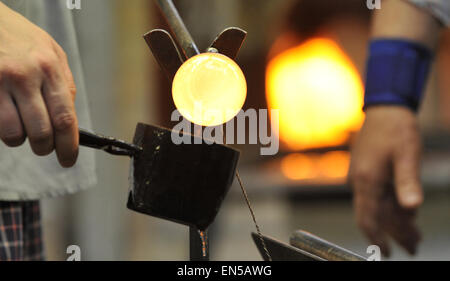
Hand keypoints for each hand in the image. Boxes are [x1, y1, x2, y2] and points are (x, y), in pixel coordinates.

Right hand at [0, 3, 77, 166]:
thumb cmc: (21, 37)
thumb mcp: (52, 52)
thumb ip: (64, 84)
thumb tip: (70, 119)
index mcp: (49, 68)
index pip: (64, 118)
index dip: (68, 145)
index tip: (68, 159)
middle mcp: (24, 76)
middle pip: (42, 132)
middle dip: (45, 147)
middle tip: (44, 147)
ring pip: (13, 134)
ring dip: (20, 139)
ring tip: (22, 127)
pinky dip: (3, 130)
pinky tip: (7, 116)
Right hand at [348, 106, 422, 255]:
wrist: (385, 108)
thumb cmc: (396, 129)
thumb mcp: (407, 154)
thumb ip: (408, 182)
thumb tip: (412, 210)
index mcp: (366, 180)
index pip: (367, 218)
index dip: (377, 239)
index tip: (388, 253)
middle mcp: (360, 181)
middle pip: (374, 216)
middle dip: (393, 234)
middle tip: (414, 247)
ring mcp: (362, 177)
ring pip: (377, 207)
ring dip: (395, 222)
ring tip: (415, 236)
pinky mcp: (366, 172)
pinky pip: (377, 196)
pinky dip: (392, 208)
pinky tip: (407, 214)